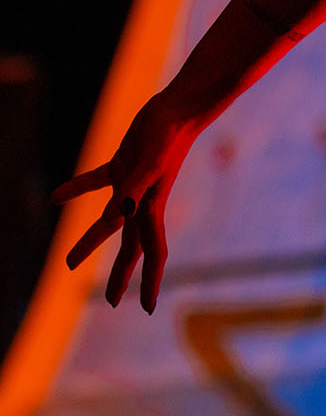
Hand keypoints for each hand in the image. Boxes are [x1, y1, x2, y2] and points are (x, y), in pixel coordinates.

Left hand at [51, 93, 196, 312]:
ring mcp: (132, 185)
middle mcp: (143, 202)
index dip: (149, 281)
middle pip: (130, 247)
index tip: (146, 308)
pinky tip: (56, 198)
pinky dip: (76, 190)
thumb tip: (115, 218)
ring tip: (70, 263)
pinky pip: (97, 183)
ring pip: (110, 221)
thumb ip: (131, 191)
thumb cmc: (168, 135)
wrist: (179, 108)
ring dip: (92, 241)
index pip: (152, 252)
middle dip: (120, 275)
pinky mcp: (123, 165)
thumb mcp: (148, 164)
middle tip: (109, 301)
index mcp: (151, 207)